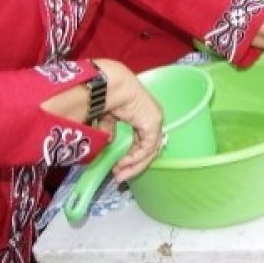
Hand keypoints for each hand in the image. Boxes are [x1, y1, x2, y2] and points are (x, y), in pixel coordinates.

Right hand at [94, 60, 163, 181]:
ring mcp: (155, 121)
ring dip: (135, 165)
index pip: (143, 141)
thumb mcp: (108, 115)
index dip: (132, 156)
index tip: (118, 167)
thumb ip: (110, 128)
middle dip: (134, 166)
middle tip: (120, 178)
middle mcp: (153, 118)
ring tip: (120, 175)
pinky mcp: (153, 123)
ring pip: (150, 151)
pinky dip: (135, 158)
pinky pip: (147, 147)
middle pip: (148, 149)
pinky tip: (123, 164)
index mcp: (144, 114)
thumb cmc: (108, 94)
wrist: (111, 84)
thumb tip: (108, 140)